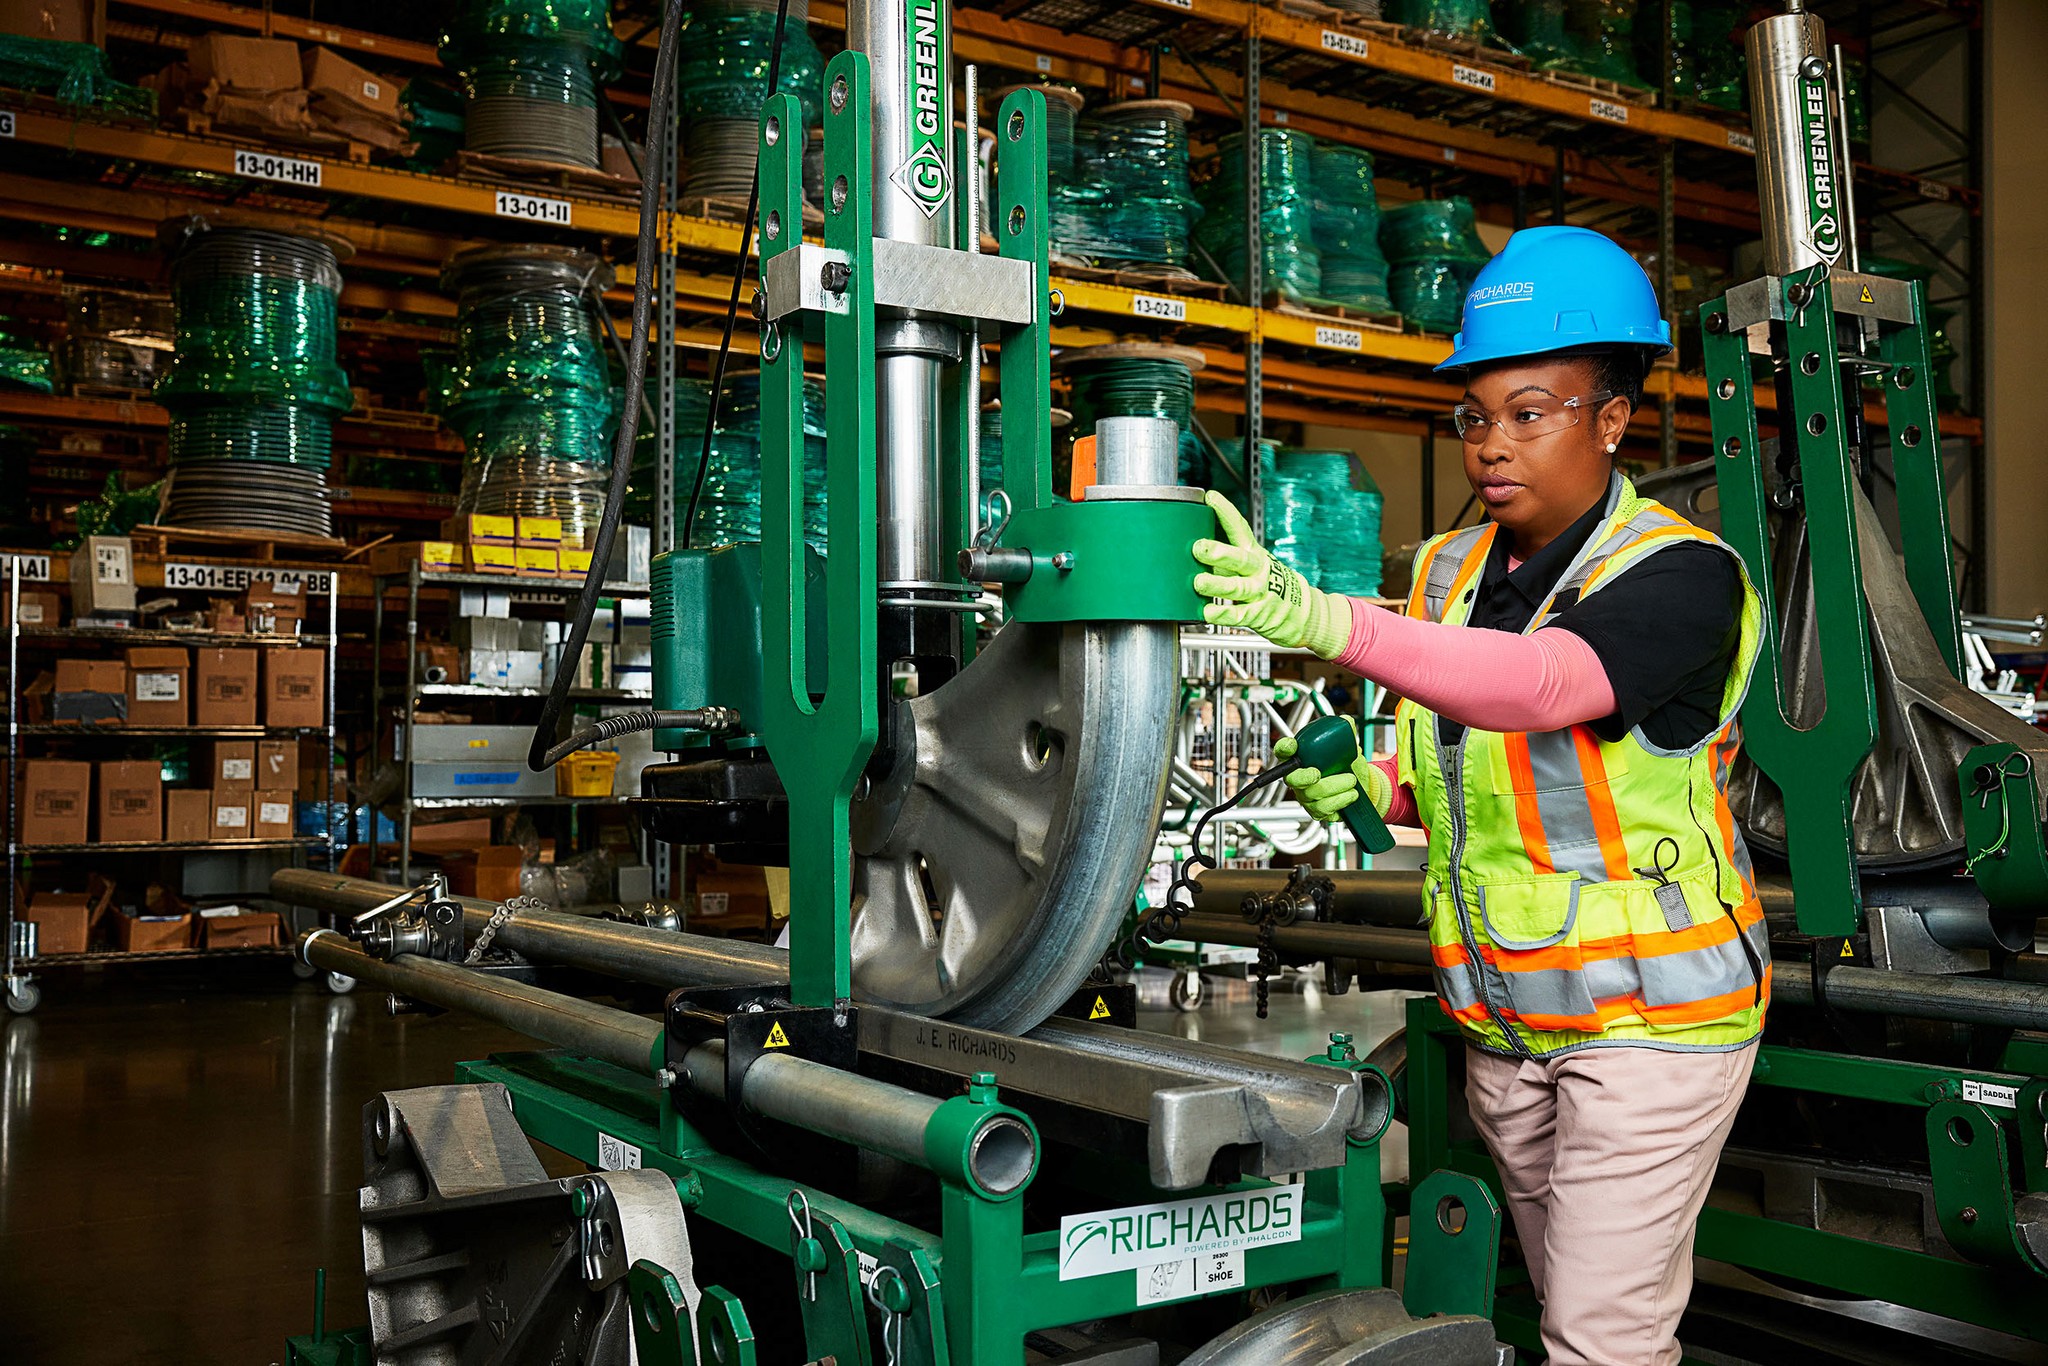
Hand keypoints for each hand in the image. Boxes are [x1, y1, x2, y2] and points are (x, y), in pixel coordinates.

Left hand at [1192, 491, 1350, 659]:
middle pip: (1239, 558)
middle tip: (1199, 547)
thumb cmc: (1264, 583)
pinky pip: (1240, 615)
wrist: (1300, 611)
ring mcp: (1259, 591)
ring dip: (1218, 585)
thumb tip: (1191, 546)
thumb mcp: (1248, 563)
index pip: (1239, 528)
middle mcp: (1257, 569)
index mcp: (1253, 552)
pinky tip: (1208, 613)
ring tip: (1199, 582)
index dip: (1226, 512)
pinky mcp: (1259, 614)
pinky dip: (1224, 615)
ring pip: (1238, 587)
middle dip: (1219, 552)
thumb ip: (1223, 557)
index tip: (1211, 498)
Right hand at [1274, 723, 1393, 823]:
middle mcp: (1299, 779)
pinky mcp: (1317, 811)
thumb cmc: (1348, 766)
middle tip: (1317, 773)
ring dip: (1335, 787)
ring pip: (1312, 794)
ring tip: (1351, 780)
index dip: (1284, 749)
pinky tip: (1351, 794)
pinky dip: (1340, 800)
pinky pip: (1323, 808)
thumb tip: (1347, 721)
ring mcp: (1306, 796)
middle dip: (1303, 777)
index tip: (1293, 745)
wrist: (1362, 787)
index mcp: (1302, 759)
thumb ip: (1346, 734)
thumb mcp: (1349, 748)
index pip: (1284, 752)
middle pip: (1291, 779)